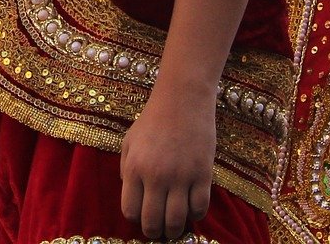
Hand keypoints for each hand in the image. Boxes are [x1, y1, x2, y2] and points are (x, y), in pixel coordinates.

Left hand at [120, 86, 216, 239]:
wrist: (183, 97)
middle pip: (153, 222)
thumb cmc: (153, 118)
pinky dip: (196, 215)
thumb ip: (126, 169)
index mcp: (134, 168)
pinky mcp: (203, 173)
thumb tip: (131, 195)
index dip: (136, 219)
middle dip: (154, 232)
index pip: (130, 211)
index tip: (142, 216)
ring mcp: (181, 176)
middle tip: (159, 231)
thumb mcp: (129, 141)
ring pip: (177, 220)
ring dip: (175, 230)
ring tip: (175, 227)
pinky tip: (192, 210)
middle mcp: (156, 176)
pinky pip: (200, 207)